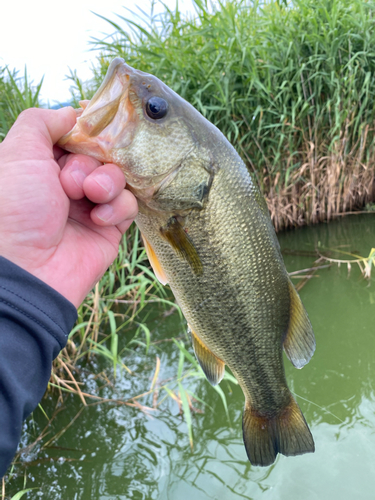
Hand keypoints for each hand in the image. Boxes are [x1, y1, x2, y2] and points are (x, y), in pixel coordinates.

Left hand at [0, 107, 137, 307]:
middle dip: (90, 163)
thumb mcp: (18, 152)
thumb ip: (42, 122)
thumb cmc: (16, 207)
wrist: (29, 268)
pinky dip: (117, 207)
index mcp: (42, 165)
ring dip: (107, 182)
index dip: (85, 134)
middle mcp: (66, 184)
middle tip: (72, 182)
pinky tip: (98, 220)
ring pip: (117, 177)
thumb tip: (72, 113)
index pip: (76, 137)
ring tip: (90, 197)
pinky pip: (128, 204)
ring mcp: (90, 206)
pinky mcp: (110, 228)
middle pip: (100, 155)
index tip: (90, 135)